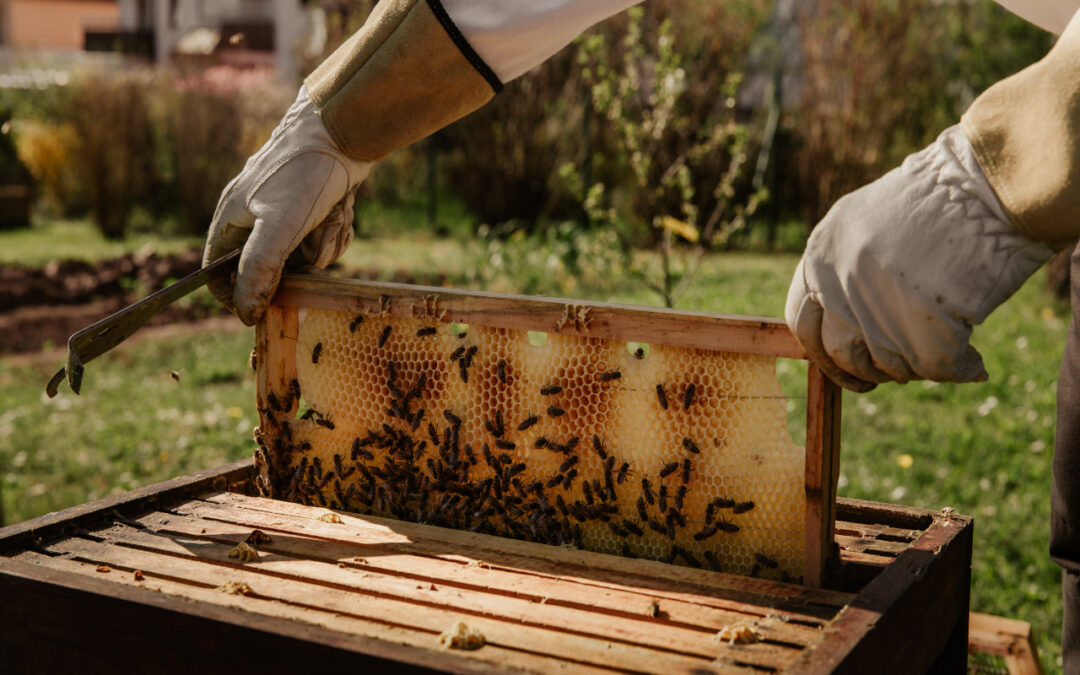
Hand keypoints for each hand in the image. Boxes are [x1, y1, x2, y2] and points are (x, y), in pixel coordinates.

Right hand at [203, 86, 371, 324]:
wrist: (343, 130)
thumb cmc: (305, 173)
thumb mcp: (279, 227)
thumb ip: (258, 269)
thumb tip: (245, 310)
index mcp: (231, 216)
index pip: (216, 270)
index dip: (234, 294)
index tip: (259, 311)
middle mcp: (253, 213)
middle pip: (266, 266)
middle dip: (293, 265)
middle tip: (310, 248)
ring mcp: (283, 209)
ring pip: (298, 254)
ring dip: (319, 245)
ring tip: (330, 219)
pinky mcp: (311, 205)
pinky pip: (319, 237)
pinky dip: (333, 231)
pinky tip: (341, 213)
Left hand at [785, 125, 1053, 391]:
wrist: (989, 182)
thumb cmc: (938, 199)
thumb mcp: (866, 221)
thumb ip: (844, 271)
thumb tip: (843, 326)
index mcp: (820, 253)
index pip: (802, 322)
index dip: (825, 353)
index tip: (847, 365)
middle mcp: (838, 280)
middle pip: (839, 352)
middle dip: (867, 370)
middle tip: (895, 369)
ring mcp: (876, 303)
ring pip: (884, 364)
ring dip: (912, 368)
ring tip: (941, 355)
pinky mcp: (921, 323)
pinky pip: (933, 368)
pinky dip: (957, 370)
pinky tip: (973, 363)